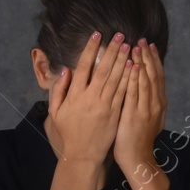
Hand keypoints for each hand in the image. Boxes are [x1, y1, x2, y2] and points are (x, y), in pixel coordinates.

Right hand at [48, 30, 132, 165]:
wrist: (83, 155)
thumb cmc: (69, 132)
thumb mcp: (56, 112)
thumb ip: (58, 90)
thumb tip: (66, 70)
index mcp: (75, 95)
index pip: (83, 67)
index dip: (90, 50)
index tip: (97, 35)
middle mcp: (90, 98)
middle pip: (103, 69)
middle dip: (112, 51)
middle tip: (120, 35)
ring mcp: (105, 106)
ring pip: (116, 79)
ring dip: (123, 61)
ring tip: (129, 46)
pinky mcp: (115, 113)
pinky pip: (123, 93)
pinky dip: (129, 79)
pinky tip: (134, 67)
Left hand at [113, 39, 167, 173]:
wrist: (138, 158)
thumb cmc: (137, 139)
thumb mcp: (147, 117)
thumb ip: (145, 101)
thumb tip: (142, 86)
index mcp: (158, 103)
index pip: (157, 76)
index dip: (153, 60)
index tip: (149, 45)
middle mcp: (155, 103)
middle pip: (153, 75)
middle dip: (148, 56)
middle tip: (143, 40)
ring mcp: (146, 109)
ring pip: (146, 81)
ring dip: (142, 62)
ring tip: (137, 47)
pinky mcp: (135, 114)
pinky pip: (135, 93)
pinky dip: (135, 78)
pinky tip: (133, 66)